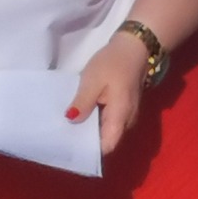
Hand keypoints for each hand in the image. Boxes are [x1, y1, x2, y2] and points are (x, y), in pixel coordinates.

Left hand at [67, 32, 149, 156]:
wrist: (135, 47)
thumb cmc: (114, 63)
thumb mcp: (93, 80)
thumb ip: (83, 102)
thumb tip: (71, 121)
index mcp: (120, 117)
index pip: (107, 146)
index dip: (90, 151)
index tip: (70, 148)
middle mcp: (126, 121)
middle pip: (105, 140)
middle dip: (86, 141)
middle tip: (62, 136)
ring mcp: (126, 115)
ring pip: (106, 131)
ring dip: (89, 129)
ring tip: (67, 126)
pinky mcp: (123, 108)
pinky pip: (108, 121)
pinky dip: (94, 120)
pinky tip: (80, 114)